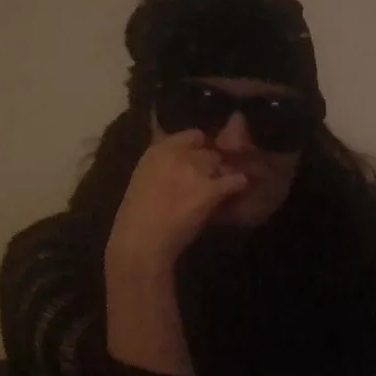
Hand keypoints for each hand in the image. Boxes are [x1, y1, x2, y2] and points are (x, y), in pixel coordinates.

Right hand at [106, 129, 249, 269]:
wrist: (141, 240)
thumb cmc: (138, 215)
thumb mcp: (144, 177)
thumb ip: (163, 163)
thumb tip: (178, 154)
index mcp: (159, 150)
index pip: (194, 135)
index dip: (201, 148)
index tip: (201, 160)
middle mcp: (179, 154)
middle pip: (211, 151)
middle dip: (213, 164)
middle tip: (211, 180)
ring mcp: (196, 170)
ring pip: (223, 164)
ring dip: (224, 175)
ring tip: (221, 189)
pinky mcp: (210, 189)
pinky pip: (235, 180)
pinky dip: (238, 185)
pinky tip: (235, 192)